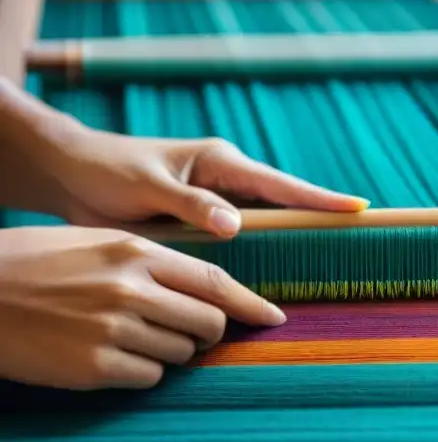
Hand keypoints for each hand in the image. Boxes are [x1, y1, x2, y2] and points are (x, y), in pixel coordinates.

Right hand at [0, 226, 284, 389]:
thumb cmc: (34, 264)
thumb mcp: (96, 244)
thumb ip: (152, 261)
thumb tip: (206, 291)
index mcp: (136, 251)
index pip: (214, 281)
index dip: (250, 304)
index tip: (274, 317)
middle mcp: (130, 288)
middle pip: (209, 323)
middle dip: (206, 333)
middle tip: (184, 332)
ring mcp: (112, 328)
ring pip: (181, 354)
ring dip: (169, 352)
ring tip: (129, 337)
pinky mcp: (93, 366)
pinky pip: (149, 378)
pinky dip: (140, 372)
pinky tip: (110, 357)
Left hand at [50, 129, 368, 236]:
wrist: (73, 175)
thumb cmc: (109, 171)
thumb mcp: (148, 186)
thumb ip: (191, 205)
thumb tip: (236, 225)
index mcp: (221, 164)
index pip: (282, 186)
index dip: (320, 200)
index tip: (358, 209)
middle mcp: (227, 183)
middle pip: (285, 206)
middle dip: (319, 221)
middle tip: (361, 240)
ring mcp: (218, 203)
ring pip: (266, 227)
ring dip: (292, 243)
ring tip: (332, 264)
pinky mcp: (204, 223)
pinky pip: (242, 242)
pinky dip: (260, 257)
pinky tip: (276, 278)